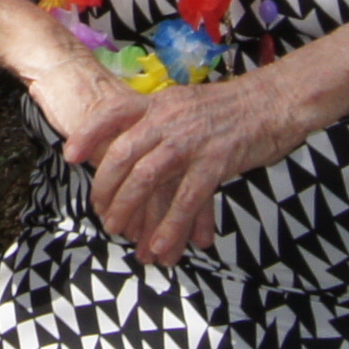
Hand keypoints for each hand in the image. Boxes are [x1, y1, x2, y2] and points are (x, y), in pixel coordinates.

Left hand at [64, 71, 308, 266]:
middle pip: (122, 154)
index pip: (112, 113)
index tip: (71, 156)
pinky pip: (186, 200)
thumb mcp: (189, 105)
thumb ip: (164, 122)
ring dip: (131, 211)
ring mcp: (191, 140)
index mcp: (160, 103)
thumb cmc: (236, 108)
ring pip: (147, 179)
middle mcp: (169, 118)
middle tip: (102, 215)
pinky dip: (171, 227)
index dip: (88, 135)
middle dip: (106, 189)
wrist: (277, 102)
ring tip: (122, 234)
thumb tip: (142, 148)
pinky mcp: (215, 161)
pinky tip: (163, 247)